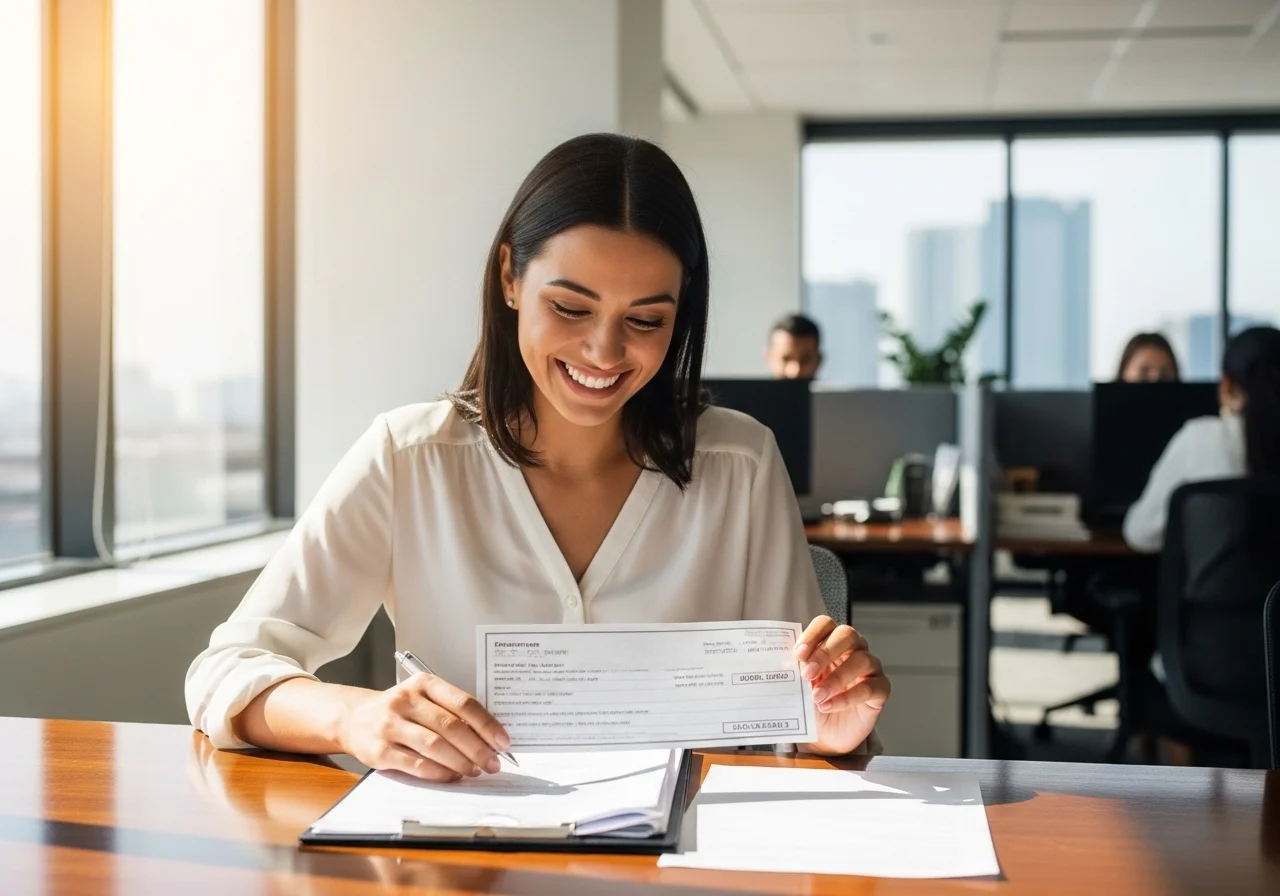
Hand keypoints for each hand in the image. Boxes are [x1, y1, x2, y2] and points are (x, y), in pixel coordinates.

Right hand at [338, 673, 510, 781]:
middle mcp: (406, 700)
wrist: (352, 718)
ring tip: (475, 771)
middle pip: (451, 726)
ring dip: (461, 762)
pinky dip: (439, 773)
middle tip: (493, 763)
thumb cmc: (398, 710)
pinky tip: (452, 776)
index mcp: (424, 684)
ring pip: (435, 746)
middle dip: (477, 748)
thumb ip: (451, 711)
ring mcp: (390, 725)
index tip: (503, 741)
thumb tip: (488, 737)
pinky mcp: (379, 751)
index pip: (463, 703)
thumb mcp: (423, 698)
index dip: (487, 724)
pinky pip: (416, 765)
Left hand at [795, 616, 889, 754]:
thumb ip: (797, 669)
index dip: (813, 635)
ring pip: (861, 660)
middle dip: (825, 653)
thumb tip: (788, 662)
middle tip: (807, 673)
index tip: (798, 654)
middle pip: (847, 635)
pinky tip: (829, 706)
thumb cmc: (814, 702)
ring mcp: (870, 668)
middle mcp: (854, 649)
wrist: (827, 735)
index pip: (826, 624)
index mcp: (831, 641)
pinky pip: (869, 687)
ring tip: (816, 696)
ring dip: (836, 678)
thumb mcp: (801, 684)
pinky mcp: (880, 689)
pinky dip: (847, 697)